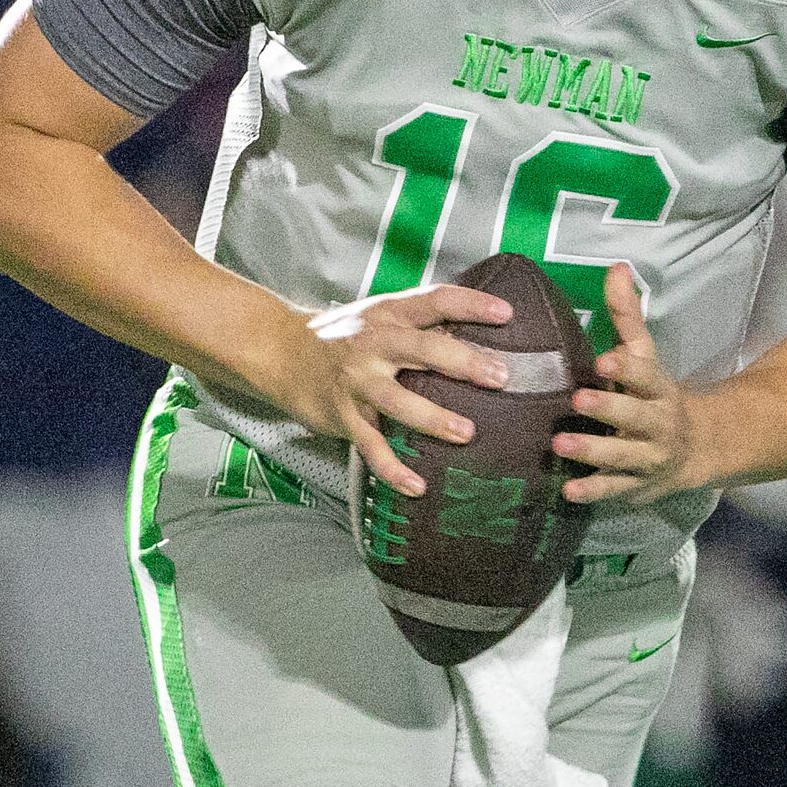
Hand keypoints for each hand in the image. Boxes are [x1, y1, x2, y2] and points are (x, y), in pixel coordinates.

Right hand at [287, 283, 514, 496]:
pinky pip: (371, 445)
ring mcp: (356, 381)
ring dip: (432, 417)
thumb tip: (479, 340)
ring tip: (466, 433)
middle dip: (464, 363)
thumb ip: (421, 327)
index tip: (507, 313)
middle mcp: (373, 343)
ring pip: (397, 401)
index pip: (435, 300)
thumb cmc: (344, 335)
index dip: (471, 304)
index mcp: (390, 314)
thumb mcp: (380, 317)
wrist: (279, 351)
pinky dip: (393, 468)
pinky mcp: (343, 414)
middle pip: (423, 349)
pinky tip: (417, 485)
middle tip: (500, 378)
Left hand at [556, 261, 698, 504]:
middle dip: (609, 408)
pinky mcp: (636, 486)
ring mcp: (648, 458)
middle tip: (577, 399)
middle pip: (635, 416)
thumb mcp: (645, 355)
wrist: (697, 448)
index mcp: (658, 388)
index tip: (605, 359)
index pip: (646, 375)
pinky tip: (569, 490)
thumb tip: (616, 267)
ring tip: (561, 444)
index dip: (627, 368)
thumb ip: (626, 316)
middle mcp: (657, 423)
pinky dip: (594, 491)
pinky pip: (615, 490)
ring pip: (623, 456)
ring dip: (593, 451)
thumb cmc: (654, 395)